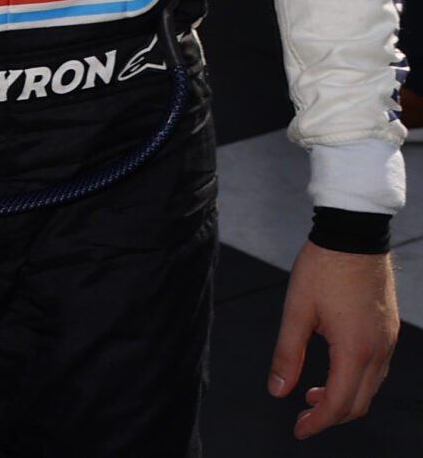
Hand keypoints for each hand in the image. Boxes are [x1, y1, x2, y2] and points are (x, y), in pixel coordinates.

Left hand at [268, 241, 399, 437]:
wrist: (354, 236)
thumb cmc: (323, 267)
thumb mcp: (296, 310)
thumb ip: (287, 354)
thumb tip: (278, 390)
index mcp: (355, 349)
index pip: (340, 403)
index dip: (318, 422)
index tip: (299, 430)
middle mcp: (378, 350)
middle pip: (359, 402)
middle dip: (331, 416)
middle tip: (303, 418)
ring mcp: (388, 341)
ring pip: (370, 388)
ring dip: (344, 399)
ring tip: (312, 395)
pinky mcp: (388, 330)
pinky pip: (376, 369)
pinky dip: (355, 380)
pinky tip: (333, 372)